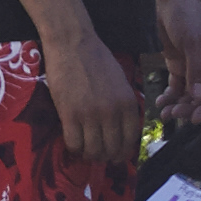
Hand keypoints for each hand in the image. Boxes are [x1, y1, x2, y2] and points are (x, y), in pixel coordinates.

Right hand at [32, 36, 141, 173]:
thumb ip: (123, 104)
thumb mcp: (120, 83)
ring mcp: (91, 115)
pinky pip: (74, 142)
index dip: (122, 151)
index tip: (115, 154)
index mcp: (128, 104)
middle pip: (112, 148)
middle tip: (98, 154)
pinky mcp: (69, 114)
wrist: (73, 44)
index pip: (130, 139)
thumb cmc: (97, 59)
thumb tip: (120, 127)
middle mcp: (112, 113)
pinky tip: (72, 143)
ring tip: (84, 151)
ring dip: (89, 154)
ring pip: (93, 149)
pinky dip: (74, 148)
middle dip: (105, 156)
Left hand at [158, 0, 200, 125]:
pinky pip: (177, 85)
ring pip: (189, 93)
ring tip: (165, 113)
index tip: (195, 118)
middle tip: (174, 115)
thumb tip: (199, 96)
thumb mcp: (193, 43)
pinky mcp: (178, 65)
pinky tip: (161, 102)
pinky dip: (170, 95)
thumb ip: (196, 70)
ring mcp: (193, 67)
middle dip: (190, 107)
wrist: (169, 1)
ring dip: (178, 104)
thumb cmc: (187, 17)